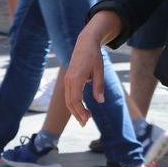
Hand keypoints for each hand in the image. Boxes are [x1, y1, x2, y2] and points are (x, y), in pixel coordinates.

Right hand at [63, 10, 123, 126]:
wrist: (85, 43)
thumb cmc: (94, 56)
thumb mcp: (99, 70)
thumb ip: (99, 86)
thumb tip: (100, 101)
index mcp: (76, 78)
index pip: (75, 100)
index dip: (80, 111)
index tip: (87, 119)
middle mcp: (69, 80)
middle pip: (69, 102)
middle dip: (77, 114)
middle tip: (86, 123)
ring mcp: (67, 80)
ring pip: (67, 99)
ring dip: (75, 110)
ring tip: (84, 118)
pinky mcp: (68, 79)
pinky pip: (69, 94)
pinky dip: (74, 103)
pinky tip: (81, 108)